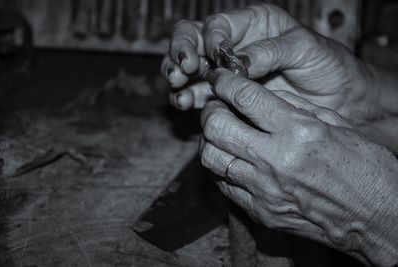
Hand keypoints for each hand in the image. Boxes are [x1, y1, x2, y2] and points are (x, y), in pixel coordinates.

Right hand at [161, 4, 385, 123]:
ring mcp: (229, 73)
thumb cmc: (327, 64)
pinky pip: (201, 95)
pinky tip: (186, 103)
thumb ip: (270, 52)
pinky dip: (189, 98)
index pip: (217, 25)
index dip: (208, 38)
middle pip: (193, 43)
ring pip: (190, 70)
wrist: (339, 97)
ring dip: (179, 80)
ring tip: (180, 91)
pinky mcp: (228, 97)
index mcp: (253, 24)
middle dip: (181, 55)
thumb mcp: (304, 48)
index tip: (212, 54)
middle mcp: (235, 46)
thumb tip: (237, 64)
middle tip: (182, 71)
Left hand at [200, 69, 397, 266]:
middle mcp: (275, 160)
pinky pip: (223, 184)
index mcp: (298, 132)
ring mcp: (264, 190)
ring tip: (221, 132)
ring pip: (211, 157)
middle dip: (210, 110)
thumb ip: (294, 106)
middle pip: (216, 126)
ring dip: (210, 139)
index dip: (224, 82)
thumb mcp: (336, 124)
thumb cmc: (365, 169)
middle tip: (216, 105)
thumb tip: (261, 95)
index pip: (244, 97)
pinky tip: (233, 159)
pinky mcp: (260, 211)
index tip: (219, 78)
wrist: (377, 218)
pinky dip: (222, 167)